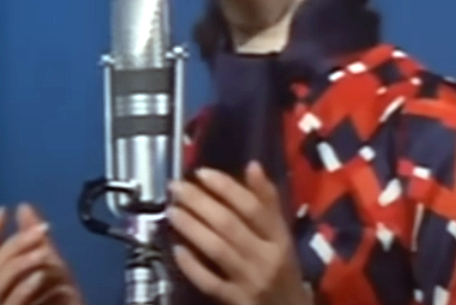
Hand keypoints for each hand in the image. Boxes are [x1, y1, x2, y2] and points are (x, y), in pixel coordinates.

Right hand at [0, 203, 84, 304]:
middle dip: (16, 244)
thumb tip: (23, 207)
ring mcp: (4, 304)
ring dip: (20, 264)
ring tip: (44, 253)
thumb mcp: (51, 261)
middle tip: (41, 231)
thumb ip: (35, 238)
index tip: (3, 210)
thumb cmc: (60, 292)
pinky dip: (24, 288)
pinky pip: (12, 304)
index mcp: (4, 276)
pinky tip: (40, 276)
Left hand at [167, 162, 311, 304]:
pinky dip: (192, 265)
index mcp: (279, 237)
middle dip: (200, 203)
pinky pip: (210, 282)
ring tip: (172, 211)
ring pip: (217, 249)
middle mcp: (266, 257)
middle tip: (176, 188)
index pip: (252, 207)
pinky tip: (176, 249)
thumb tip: (252, 165)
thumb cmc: (283, 266)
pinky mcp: (235, 301)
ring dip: (192, 228)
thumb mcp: (281, 234)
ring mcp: (250, 281)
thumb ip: (267, 202)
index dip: (226, 187)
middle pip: (229, 225)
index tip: (201, 172)